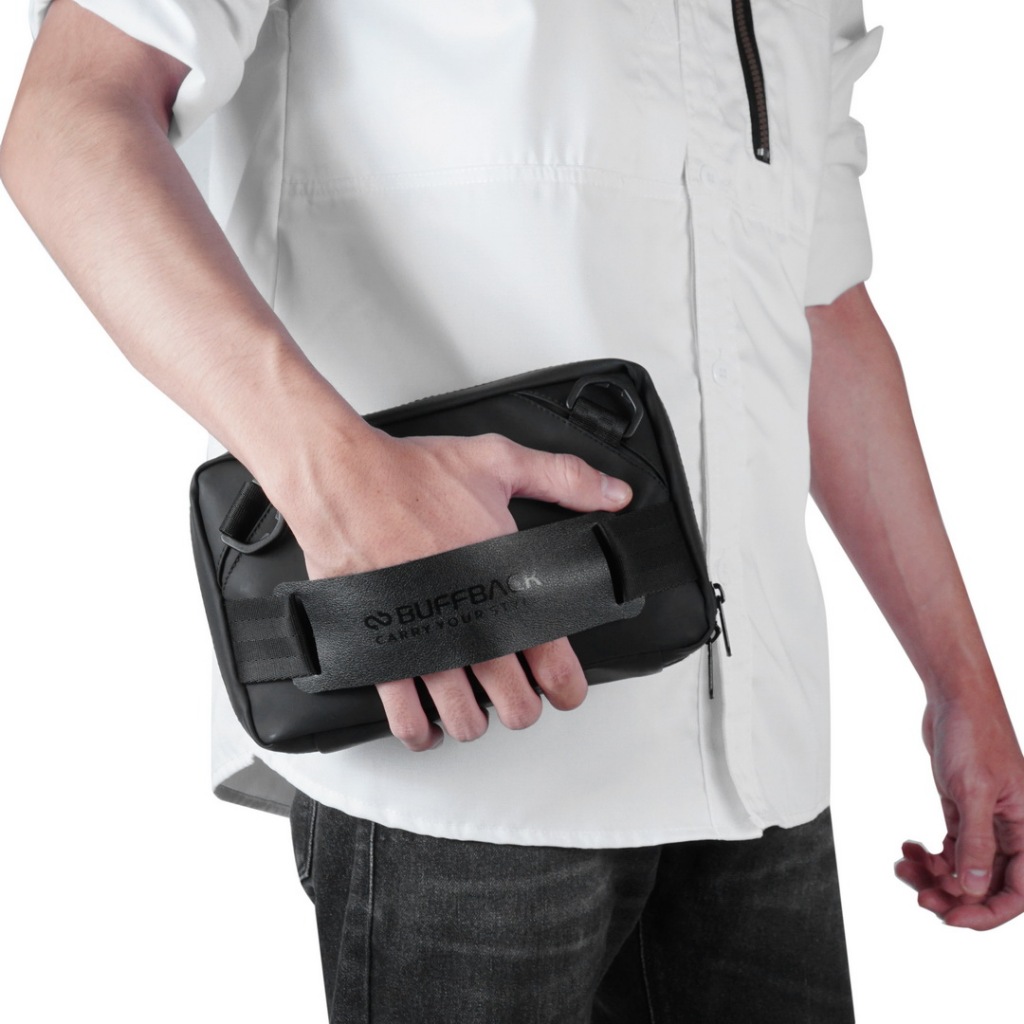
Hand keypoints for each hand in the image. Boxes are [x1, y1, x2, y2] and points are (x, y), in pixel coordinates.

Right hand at [279, 428, 632, 750]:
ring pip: (464, 722)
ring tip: (473, 703)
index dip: (569, 689)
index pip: (559, 671)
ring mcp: (426, 647)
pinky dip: (418, 731)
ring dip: (473, 720)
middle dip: (521, 706)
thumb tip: (614, 494)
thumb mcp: (501, 463)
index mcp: (508, 592)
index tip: (564, 685)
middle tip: (515, 689)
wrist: (343, 480)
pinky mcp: (381, 653)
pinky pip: (402, 718)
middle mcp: (471, 630)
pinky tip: (426, 723)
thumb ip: (565, 479)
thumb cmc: (413, 475)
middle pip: (516, 709)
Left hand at [895, 696, 1023, 928]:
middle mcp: (1012, 830)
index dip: (987, 911)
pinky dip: (929, 853)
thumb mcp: (972, 790)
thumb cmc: (974, 734)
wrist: (955, 698)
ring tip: (904, 867)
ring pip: (965, 868)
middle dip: (953, 895)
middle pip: (988, 884)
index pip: (1018, 891)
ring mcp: (986, 821)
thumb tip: (975, 888)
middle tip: (918, 893)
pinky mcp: (964, 809)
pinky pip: (950, 847)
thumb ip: (977, 841)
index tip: (951, 917)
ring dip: (935, 875)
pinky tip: (907, 849)